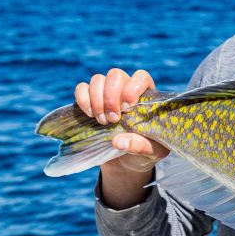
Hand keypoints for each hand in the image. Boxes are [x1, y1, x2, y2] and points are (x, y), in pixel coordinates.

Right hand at [75, 68, 165, 206]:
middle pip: (115, 75)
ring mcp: (107, 92)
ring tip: (102, 122)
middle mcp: (126, 88)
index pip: (140, 76)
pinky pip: (82, 88)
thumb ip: (140, 146)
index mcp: (147, 95)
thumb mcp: (152, 151)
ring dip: (97, 100)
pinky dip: (82, 99)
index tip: (127, 108)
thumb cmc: (146, 150)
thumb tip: (118, 141)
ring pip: (97, 80)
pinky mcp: (90, 100)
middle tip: (113, 119)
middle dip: (111, 96)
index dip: (132, 88)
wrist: (128, 160)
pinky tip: (90, 115)